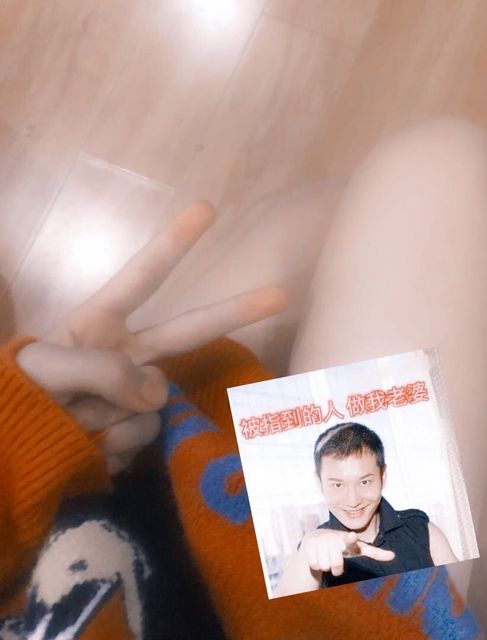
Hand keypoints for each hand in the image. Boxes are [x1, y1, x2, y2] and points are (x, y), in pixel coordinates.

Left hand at [17, 201, 286, 473]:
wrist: (8, 454)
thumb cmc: (17, 395)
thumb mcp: (45, 368)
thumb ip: (104, 369)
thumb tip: (157, 392)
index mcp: (99, 324)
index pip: (142, 277)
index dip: (174, 243)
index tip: (207, 209)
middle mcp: (127, 354)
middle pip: (189, 330)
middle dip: (235, 311)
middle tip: (280, 295)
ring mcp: (134, 395)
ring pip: (154, 402)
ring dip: (111, 417)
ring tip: (70, 422)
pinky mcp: (135, 431)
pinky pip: (142, 437)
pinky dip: (112, 446)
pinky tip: (85, 445)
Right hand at [301, 529, 394, 576]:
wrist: (316, 538)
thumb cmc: (341, 545)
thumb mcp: (357, 548)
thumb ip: (375, 552)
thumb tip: (394, 556)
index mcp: (347, 540)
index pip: (350, 540)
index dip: (351, 539)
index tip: (352, 536)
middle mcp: (333, 538)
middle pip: (337, 566)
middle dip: (336, 568)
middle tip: (335, 559)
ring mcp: (320, 540)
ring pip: (325, 567)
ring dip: (326, 566)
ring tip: (326, 556)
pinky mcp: (308, 544)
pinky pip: (314, 565)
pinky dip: (316, 564)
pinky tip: (317, 555)